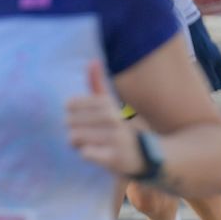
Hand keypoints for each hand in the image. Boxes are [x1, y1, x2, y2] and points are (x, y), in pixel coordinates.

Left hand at [65, 61, 142, 176]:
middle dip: (75, 130)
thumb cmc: (125, 128)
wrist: (151, 154)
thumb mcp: (114, 104)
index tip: (86, 120)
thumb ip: (99, 84)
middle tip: (90, 135)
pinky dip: (88, 154)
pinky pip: (85, 153)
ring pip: (74, 138)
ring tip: (93, 144)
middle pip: (69, 122)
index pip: (70, 104)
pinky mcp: (114, 158)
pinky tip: (99, 154)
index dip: (73, 114)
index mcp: (109, 103)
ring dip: (79, 144)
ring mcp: (114, 138)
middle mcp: (112, 118)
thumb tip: (92, 61)